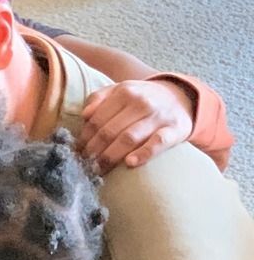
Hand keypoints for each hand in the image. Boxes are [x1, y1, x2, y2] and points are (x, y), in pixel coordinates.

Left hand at [77, 80, 193, 171]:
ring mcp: (158, 116)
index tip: (77, 152)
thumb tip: (84, 115)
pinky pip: (158, 143)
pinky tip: (130, 163)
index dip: (84, 138)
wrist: (182, 97)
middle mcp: (141, 103)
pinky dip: (144, 153)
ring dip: (110, 156)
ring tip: (98, 169)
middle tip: (85, 164)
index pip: (97, 119)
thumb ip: (99, 98)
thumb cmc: (143, 98)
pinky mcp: (175, 130)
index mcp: (124, 92)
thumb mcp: (121, 90)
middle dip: (93, 150)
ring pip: (128, 138)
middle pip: (109, 131)